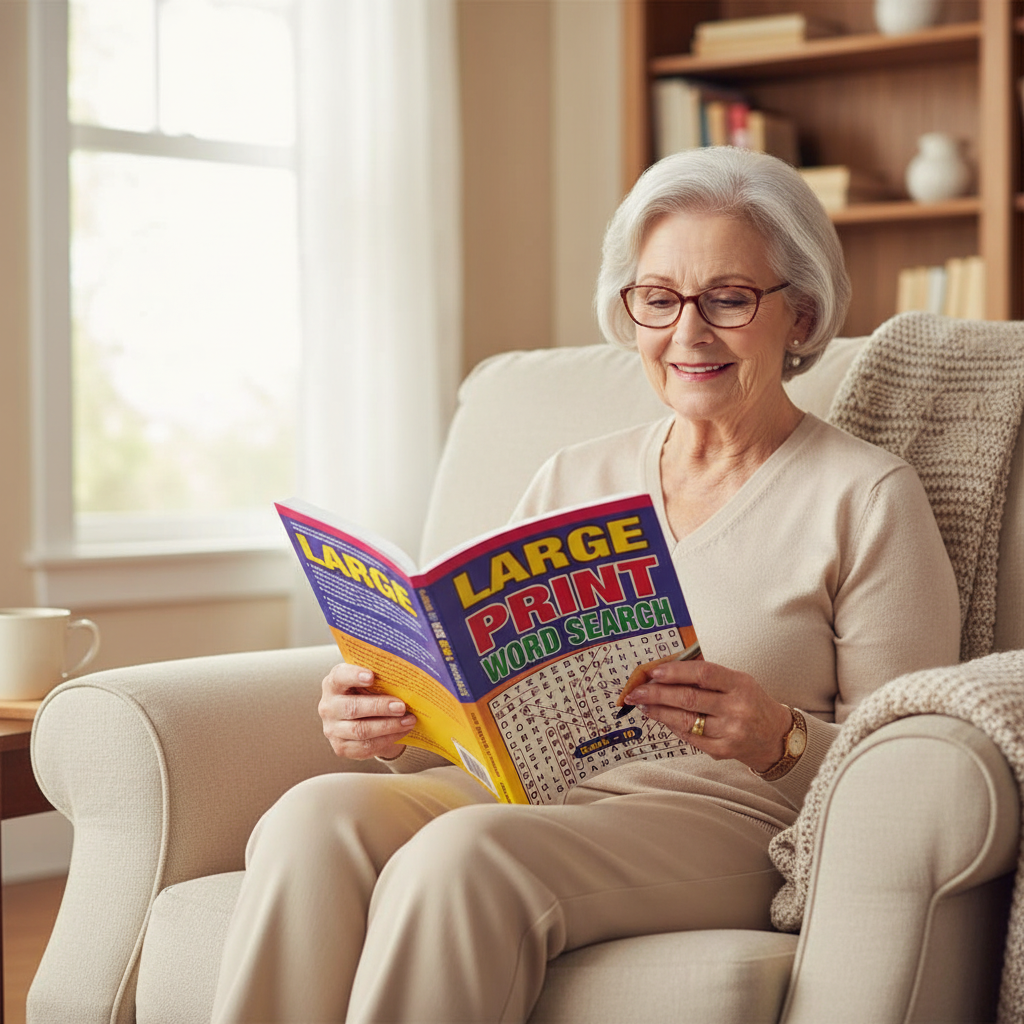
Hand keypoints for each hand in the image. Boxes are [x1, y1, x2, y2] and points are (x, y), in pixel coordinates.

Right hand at [319, 663, 416, 760]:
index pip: (339, 677)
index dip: (354, 675)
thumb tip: (404, 677)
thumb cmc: (367, 694)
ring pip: (360, 730)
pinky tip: (402, 731)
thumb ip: (379, 678)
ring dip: (388, 726)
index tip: (371, 676)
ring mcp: (332, 729)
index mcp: (333, 684)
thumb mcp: (370, 682)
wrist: (361, 720)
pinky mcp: (341, 747)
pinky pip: (365, 746)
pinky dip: (387, 739)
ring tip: (408, 720)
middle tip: (401, 706)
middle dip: (379, 707)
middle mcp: (328, 707)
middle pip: (352, 707)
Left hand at [624, 658, 791, 772]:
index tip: (654, 671)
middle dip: (657, 693)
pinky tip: (661, 718)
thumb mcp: (738, 681)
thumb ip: (707, 675)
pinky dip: (672, 726)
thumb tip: (667, 669)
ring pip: (685, 720)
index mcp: (741, 685)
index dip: (676, 672)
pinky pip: (689, 737)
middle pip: (689, 698)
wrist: (774, 736)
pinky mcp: (722, 750)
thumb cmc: (752, 703)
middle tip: (637, 690)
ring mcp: (730, 732)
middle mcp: (737, 708)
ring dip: (659, 711)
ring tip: (643, 704)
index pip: (704, 674)